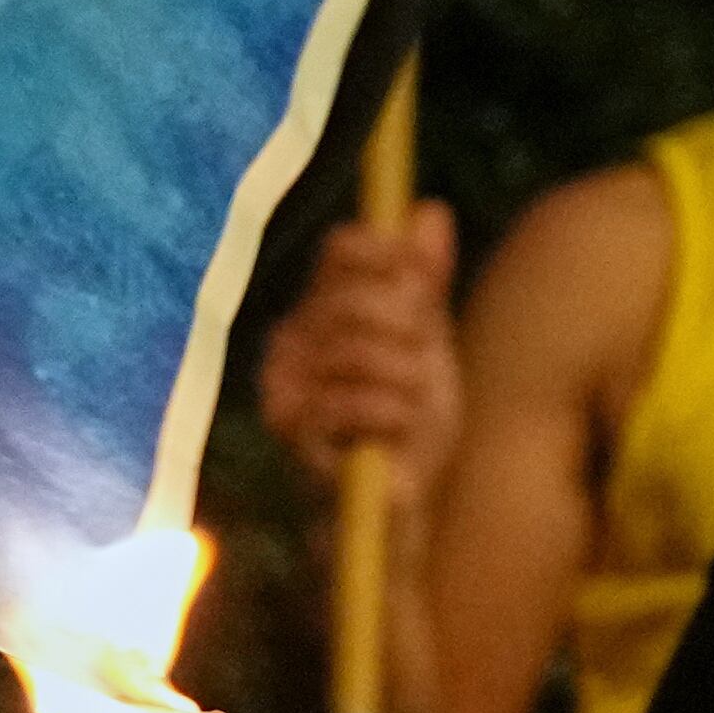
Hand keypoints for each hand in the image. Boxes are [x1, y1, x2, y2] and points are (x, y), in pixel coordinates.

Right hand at [258, 203, 462, 499]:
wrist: (401, 502)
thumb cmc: (410, 425)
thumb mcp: (428, 345)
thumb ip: (425, 282)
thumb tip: (431, 210)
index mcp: (318, 309)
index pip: (343, 248)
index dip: (390, 254)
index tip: (425, 283)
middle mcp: (288, 339)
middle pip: (353, 295)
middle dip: (407, 327)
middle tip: (425, 361)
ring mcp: (283, 384)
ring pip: (359, 349)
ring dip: (406, 380)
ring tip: (413, 406)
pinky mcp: (291, 430)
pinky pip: (352, 400)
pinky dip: (391, 414)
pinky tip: (395, 432)